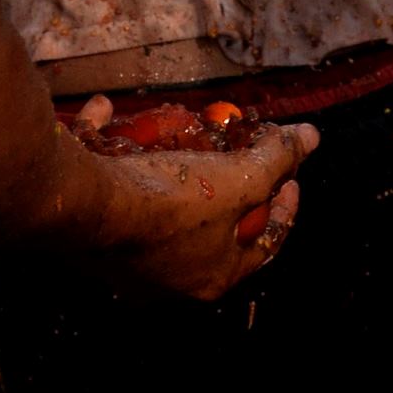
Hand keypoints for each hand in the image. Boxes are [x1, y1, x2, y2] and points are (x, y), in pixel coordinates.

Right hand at [77, 124, 315, 299]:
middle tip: (234, 149)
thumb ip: (277, 157)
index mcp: (212, 277)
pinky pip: (104, 187)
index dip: (285, 204)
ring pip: (156, 206)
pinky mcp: (86, 237)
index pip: (266, 243)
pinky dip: (106, 149)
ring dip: (166, 166)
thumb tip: (311, 137)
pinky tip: (105, 112)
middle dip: (224, 182)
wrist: (81, 207)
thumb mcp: (239, 177)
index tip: (290, 172)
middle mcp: (168, 280)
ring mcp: (125, 262)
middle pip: (211, 226)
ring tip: (179, 131)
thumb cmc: (169, 200)